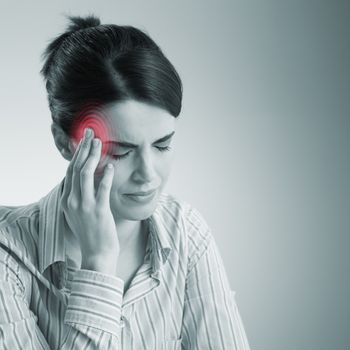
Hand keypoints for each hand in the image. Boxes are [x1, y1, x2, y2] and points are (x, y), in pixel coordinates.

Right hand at [60, 128, 119, 272]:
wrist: (97, 255)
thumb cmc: (92, 232)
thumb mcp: (80, 212)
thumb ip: (81, 194)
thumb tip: (89, 175)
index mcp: (66, 200)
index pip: (70, 171)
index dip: (77, 154)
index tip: (83, 140)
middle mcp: (71, 201)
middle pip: (75, 168)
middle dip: (83, 148)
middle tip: (90, 133)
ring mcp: (84, 206)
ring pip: (84, 175)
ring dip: (91, 156)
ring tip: (98, 142)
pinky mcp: (98, 212)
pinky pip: (101, 189)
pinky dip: (105, 176)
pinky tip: (110, 166)